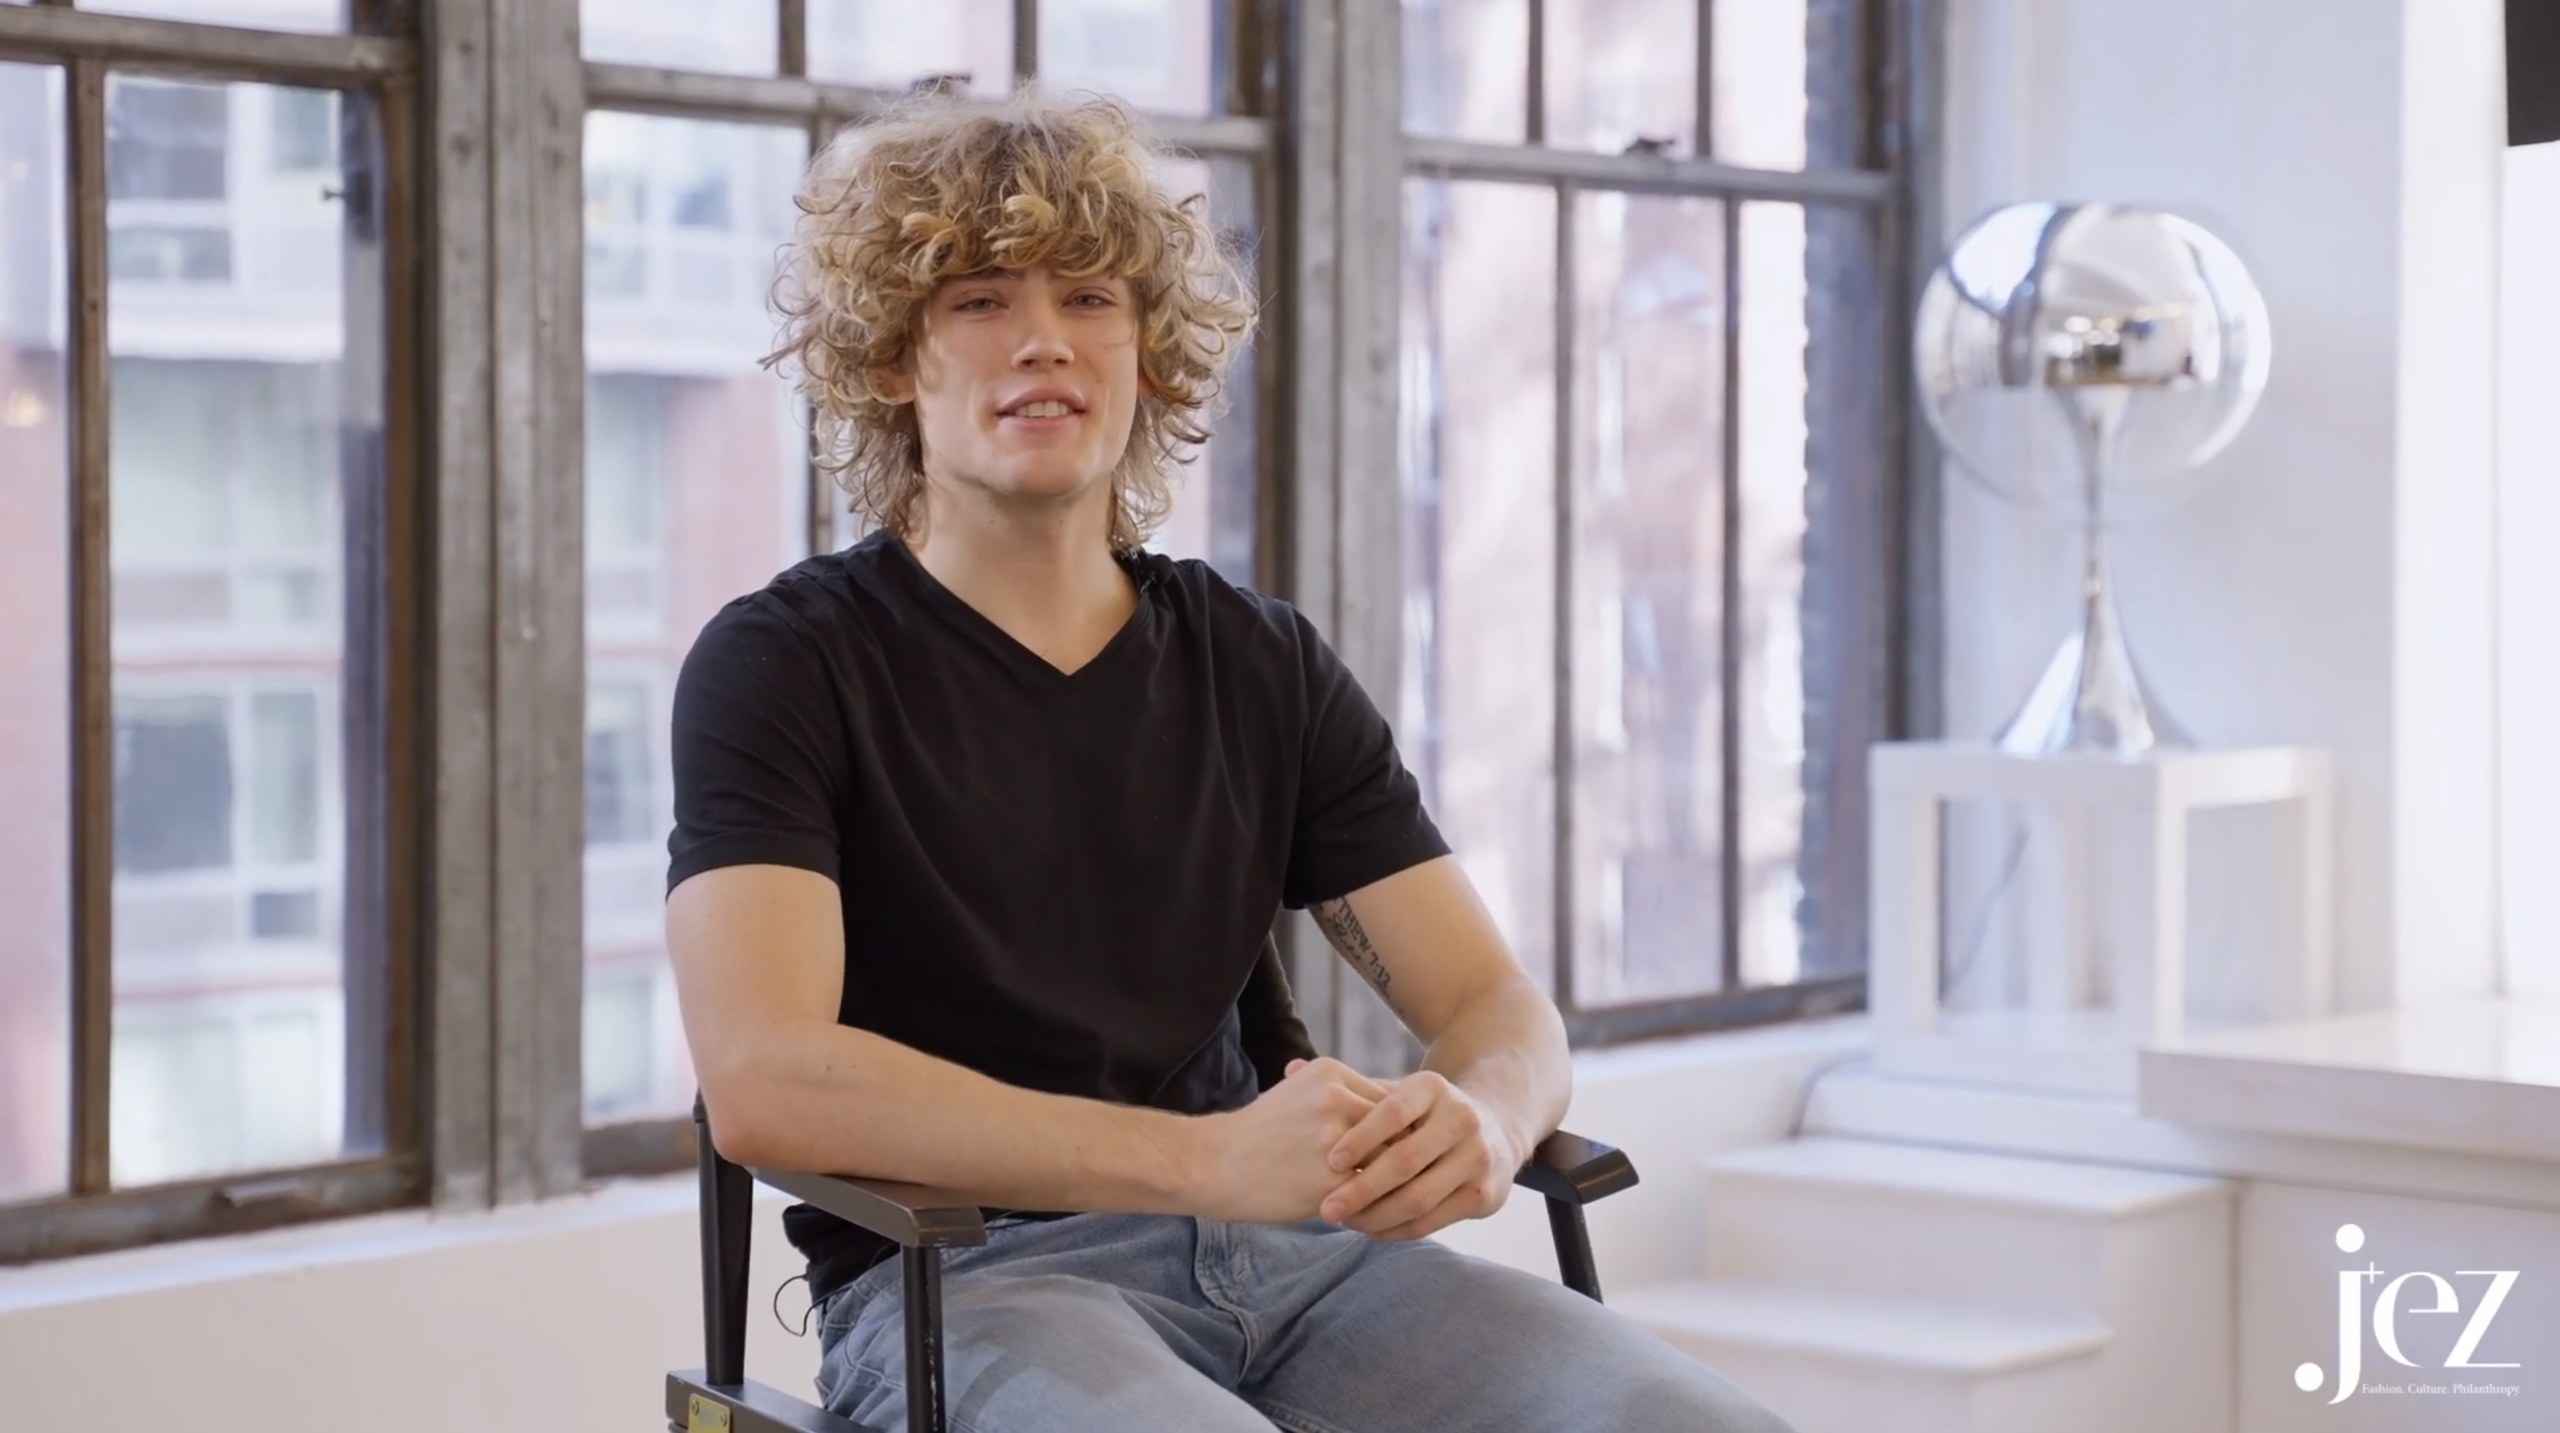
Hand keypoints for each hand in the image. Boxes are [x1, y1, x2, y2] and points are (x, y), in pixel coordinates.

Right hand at [1185, 1057, 1392, 1223]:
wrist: (1212, 1164)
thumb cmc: (1260, 1132)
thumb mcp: (1298, 1093)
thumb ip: (1342, 1095)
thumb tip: (1394, 1105)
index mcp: (1330, 1074)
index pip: (1391, 1099)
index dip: (1400, 1128)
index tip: (1401, 1147)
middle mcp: (1335, 1099)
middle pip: (1398, 1128)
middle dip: (1402, 1153)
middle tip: (1407, 1176)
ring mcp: (1333, 1140)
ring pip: (1389, 1161)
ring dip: (1392, 1181)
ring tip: (1392, 1196)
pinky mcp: (1329, 1180)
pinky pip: (1370, 1194)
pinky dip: (1373, 1204)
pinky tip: (1367, 1212)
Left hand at [1316, 1070, 1522, 1241]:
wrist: (1493, 1132)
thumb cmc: (1422, 1116)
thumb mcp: (1398, 1094)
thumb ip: (1350, 1089)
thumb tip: (1291, 1068)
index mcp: (1433, 1087)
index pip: (1392, 1112)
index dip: (1360, 1138)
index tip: (1330, 1161)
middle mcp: (1462, 1118)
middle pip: (1405, 1160)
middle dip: (1361, 1188)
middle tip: (1326, 1208)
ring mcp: (1477, 1157)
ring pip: (1418, 1197)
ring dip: (1375, 1215)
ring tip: (1343, 1221)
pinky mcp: (1484, 1194)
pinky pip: (1432, 1220)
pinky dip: (1396, 1230)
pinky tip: (1370, 1230)